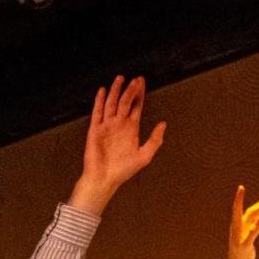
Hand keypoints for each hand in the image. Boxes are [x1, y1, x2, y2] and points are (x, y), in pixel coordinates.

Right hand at [69, 75, 166, 214]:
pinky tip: (103, 91)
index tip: (141, 82)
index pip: (136, 107)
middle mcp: (119, 125)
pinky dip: (100, 101)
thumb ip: (154, 140)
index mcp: (131, 129)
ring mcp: (106, 126)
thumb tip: (163, 124)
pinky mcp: (95, 130)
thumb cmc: (123, 171)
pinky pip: (97, 112)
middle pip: (125, 102)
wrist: (104, 179)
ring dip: (116, 91)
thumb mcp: (144, 156)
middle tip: (135, 79)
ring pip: (112, 104)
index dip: (139, 95)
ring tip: (120, 78)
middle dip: (130, 90)